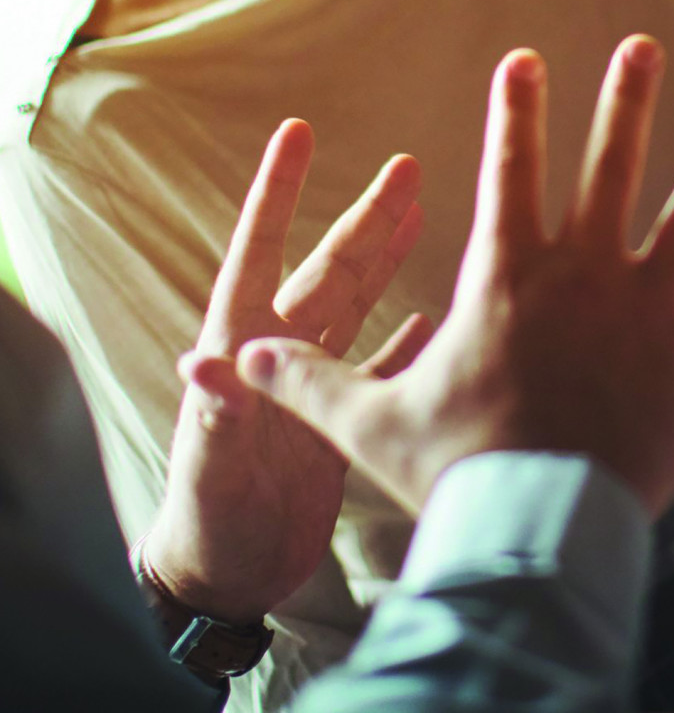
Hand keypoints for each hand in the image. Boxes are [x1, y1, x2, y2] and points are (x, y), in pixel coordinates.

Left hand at [142, 121, 432, 623]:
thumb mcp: (211, 470)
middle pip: (332, 268)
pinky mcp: (339, 418)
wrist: (227, 578)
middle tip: (408, 167)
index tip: (297, 133)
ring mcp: (312, 384)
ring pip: (360, 304)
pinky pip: (379, 362)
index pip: (260, 253)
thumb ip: (215, 415)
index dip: (277, 192)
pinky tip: (434, 314)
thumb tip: (201, 363)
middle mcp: (281, 355)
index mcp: (244, 350)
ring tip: (423, 215)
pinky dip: (405, 337)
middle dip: (368, 216)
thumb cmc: (209, 526)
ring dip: (390, 259)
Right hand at [237, 36, 673, 515]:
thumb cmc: (450, 467)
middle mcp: (585, 275)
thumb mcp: (367, 419)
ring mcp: (647, 311)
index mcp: (509, 276)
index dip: (518, 109)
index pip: (510, 171)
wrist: (533, 527)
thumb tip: (231, 355)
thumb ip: (307, 377)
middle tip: (644, 46)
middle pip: (610, 169)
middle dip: (626, 102)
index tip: (528, 57)